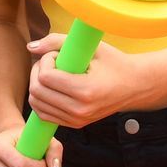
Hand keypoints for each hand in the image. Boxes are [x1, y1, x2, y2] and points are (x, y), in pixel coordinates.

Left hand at [27, 33, 158, 126]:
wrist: (135, 86)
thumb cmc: (115, 63)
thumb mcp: (92, 47)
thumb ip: (57, 41)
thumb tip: (31, 47)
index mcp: (85, 91)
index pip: (45, 77)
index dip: (45, 60)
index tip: (57, 54)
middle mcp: (79, 110)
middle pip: (37, 91)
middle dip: (37, 71)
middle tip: (52, 62)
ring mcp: (77, 120)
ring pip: (37, 104)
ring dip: (37, 85)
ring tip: (53, 74)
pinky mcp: (75, 124)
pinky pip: (44, 115)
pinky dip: (42, 99)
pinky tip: (54, 87)